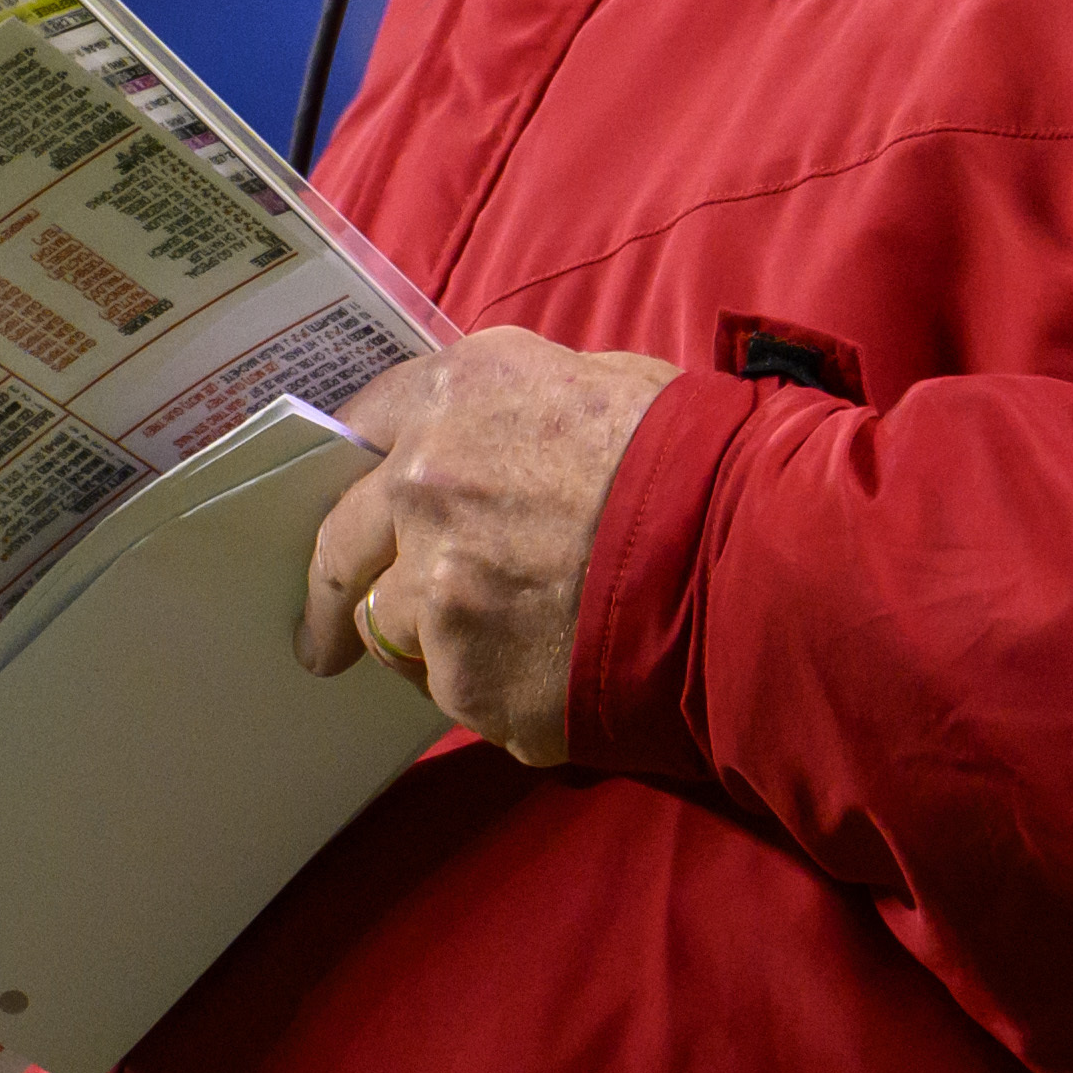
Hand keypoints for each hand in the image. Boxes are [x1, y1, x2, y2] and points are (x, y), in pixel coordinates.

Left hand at [298, 328, 680, 764]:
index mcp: (456, 395)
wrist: (753, 565)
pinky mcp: (465, 676)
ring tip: (491, 653)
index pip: (362, 424)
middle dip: (326, 590)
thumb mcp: (603, 382)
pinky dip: (485, 688)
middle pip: (337, 542)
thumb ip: (516, 410)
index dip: (355, 469)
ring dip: (426, 639)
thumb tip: (488, 438)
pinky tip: (543, 679)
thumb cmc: (699, 464)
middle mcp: (424, 483)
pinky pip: (449, 689)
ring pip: (388, 626)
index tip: (340, 507)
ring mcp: (436, 587)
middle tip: (319, 633)